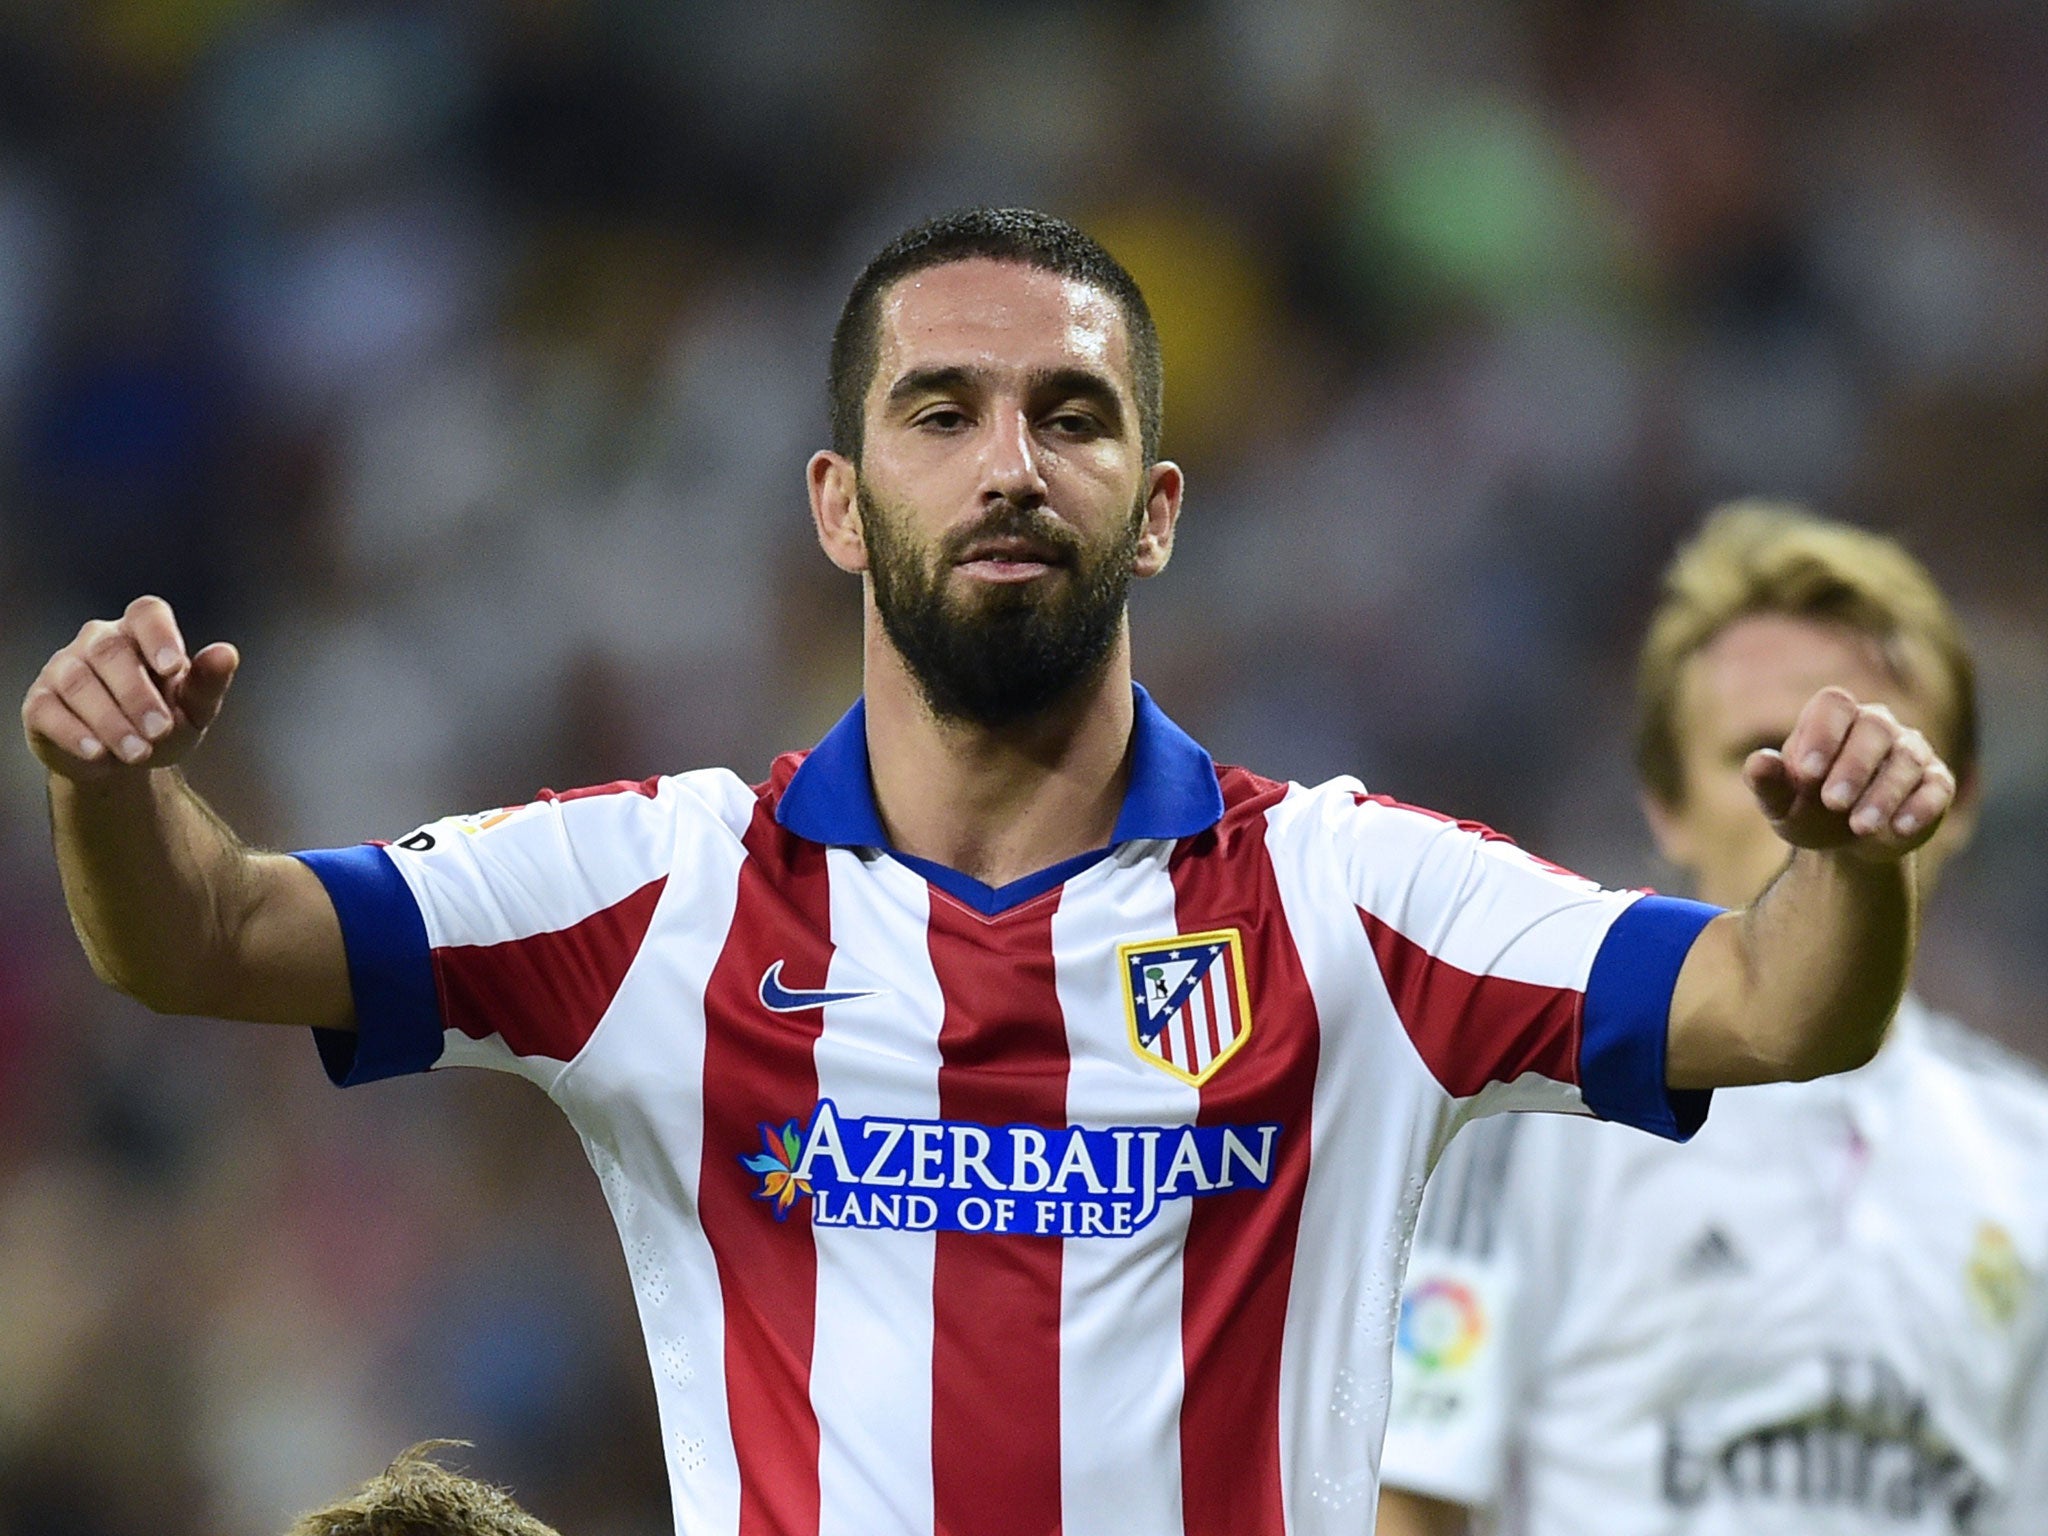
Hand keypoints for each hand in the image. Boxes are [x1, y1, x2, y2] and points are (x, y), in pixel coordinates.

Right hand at [22, 596, 239, 784]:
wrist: (121, 762)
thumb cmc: (160, 722)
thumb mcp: (193, 708)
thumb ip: (208, 682)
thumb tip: (227, 653)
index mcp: (139, 634)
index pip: (146, 614)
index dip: (159, 634)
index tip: (174, 666)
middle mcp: (97, 642)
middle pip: (110, 652)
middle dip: (136, 694)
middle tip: (160, 731)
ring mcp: (63, 669)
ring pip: (79, 683)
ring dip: (110, 720)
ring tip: (138, 752)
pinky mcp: (40, 702)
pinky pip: (49, 710)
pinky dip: (74, 732)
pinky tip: (98, 752)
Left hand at [1743, 686, 1954, 861]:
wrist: (1846, 844)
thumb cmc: (1807, 810)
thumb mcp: (1781, 803)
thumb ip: (1767, 782)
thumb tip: (1759, 762)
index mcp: (1834, 720)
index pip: (1834, 705)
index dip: (1822, 733)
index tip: (1806, 773)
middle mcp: (1877, 726)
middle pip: (1875, 728)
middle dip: (1853, 767)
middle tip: (1832, 803)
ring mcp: (1911, 752)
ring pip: (1907, 759)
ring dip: (1883, 793)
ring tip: (1860, 827)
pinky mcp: (1936, 783)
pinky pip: (1937, 786)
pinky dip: (1921, 806)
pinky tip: (1900, 829)